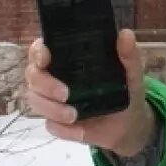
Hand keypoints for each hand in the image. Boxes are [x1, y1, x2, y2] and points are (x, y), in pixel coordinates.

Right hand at [25, 29, 152, 155]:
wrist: (130, 124)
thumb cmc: (126, 91)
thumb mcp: (132, 74)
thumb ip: (129, 56)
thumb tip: (126, 34)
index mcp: (68, 60)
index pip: (41, 50)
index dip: (38, 52)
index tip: (45, 58)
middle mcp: (56, 77)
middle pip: (33, 75)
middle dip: (45, 84)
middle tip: (65, 94)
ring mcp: (54, 100)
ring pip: (35, 100)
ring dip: (51, 109)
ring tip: (74, 116)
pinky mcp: (58, 122)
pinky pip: (50, 125)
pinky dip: (64, 130)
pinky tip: (80, 131)